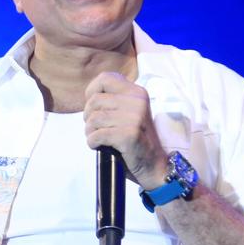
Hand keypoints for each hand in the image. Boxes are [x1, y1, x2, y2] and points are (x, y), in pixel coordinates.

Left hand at [83, 72, 166, 187]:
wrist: (155, 166)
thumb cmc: (137, 140)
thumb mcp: (130, 113)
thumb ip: (115, 101)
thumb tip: (89, 97)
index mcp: (137, 92)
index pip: (105, 78)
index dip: (91, 91)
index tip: (94, 107)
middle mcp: (137, 101)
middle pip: (94, 101)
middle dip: (88, 117)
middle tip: (96, 129)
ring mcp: (134, 118)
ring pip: (93, 118)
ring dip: (90, 131)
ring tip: (98, 139)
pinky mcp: (129, 135)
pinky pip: (97, 135)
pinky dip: (92, 142)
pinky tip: (99, 146)